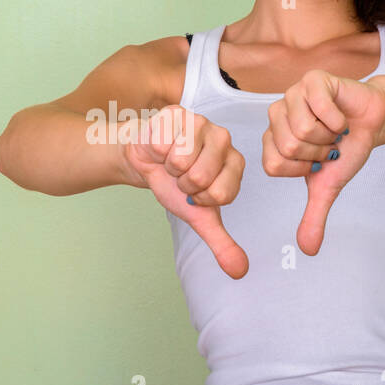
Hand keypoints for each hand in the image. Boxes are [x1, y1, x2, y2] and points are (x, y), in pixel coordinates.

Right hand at [121, 106, 248, 278]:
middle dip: (181, 183)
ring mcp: (201, 122)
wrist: (144, 160)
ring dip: (168, 167)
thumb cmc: (174, 183)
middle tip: (180, 175)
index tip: (194, 191)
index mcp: (236, 163)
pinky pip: (163, 143)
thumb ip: (221, 242)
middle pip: (200, 177)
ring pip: (181, 159)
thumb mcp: (198, 216)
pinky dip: (155, 151)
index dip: (199, 198)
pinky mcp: (177, 113)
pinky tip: (159, 146)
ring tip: (170, 161)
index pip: (220, 193)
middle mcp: (224, 139)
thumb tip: (240, 271)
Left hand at [261, 69, 384, 255]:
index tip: (318, 161)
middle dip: (318, 151)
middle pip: (288, 146)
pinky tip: (340, 115)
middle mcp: (276, 116)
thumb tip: (308, 250)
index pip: (274, 165)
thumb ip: (314, 215)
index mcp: (272, 140)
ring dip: (329, 135)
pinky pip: (319, 107)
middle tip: (329, 144)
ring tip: (334, 129)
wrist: (373, 123)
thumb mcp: (329, 186)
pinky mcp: (312, 80)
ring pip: (302, 128)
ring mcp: (292, 95)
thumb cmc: (346, 149)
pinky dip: (338, 118)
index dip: (303, 168)